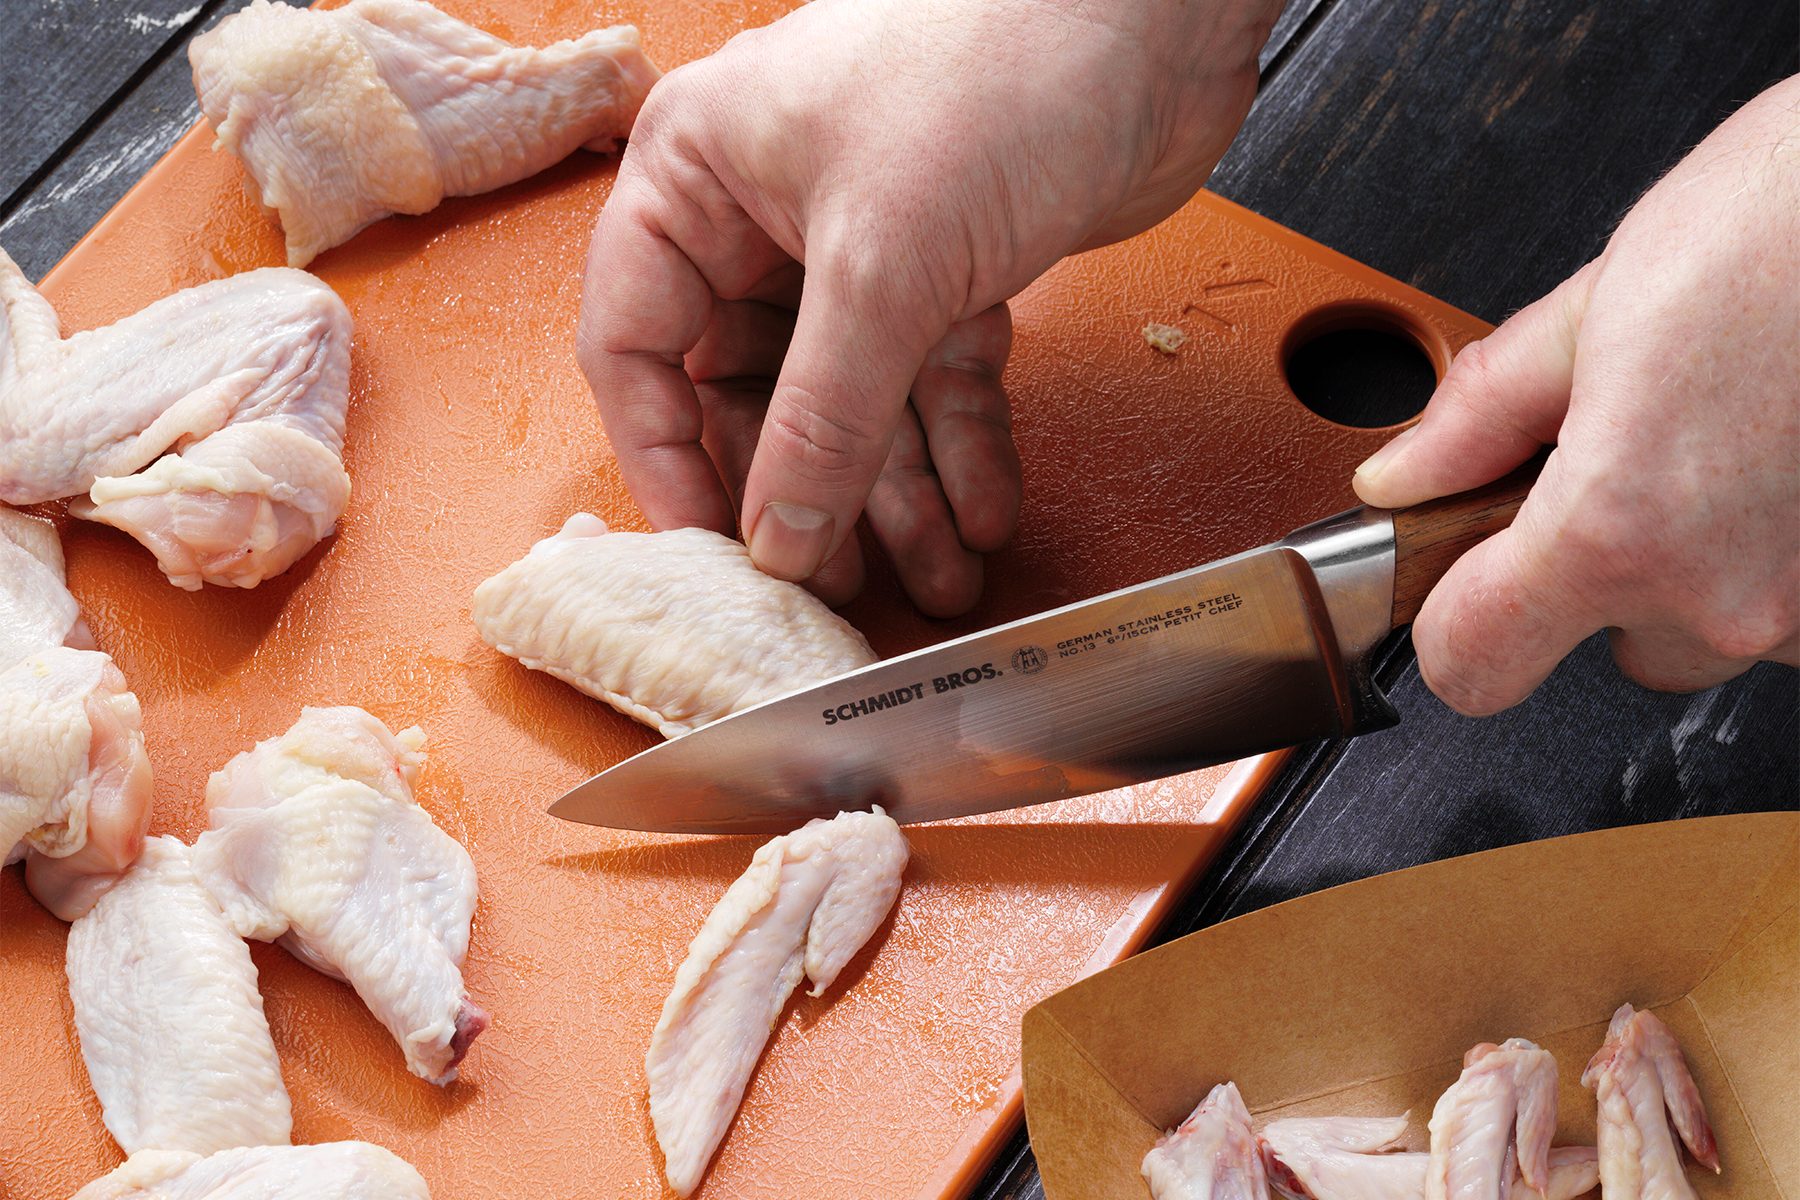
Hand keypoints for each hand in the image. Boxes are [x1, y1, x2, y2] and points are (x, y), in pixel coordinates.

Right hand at [578, 0, 1279, 614]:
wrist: (1158, 17)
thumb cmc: (998, 64)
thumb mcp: (882, 264)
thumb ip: (823, 415)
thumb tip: (776, 536)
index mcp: (697, 175)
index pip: (637, 345)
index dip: (668, 459)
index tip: (714, 549)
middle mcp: (766, 214)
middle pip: (755, 394)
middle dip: (807, 494)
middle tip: (838, 584)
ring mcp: (862, 245)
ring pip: (855, 403)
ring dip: (898, 496)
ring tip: (937, 576)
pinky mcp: (948, 270)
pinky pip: (935, 384)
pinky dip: (962, 451)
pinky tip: (984, 512)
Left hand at [1354, 75, 1799, 713]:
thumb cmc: (1787, 227)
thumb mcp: (1593, 308)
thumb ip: (1478, 417)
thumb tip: (1406, 474)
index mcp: (1615, 534)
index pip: (1473, 666)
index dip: (1452, 622)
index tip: (1462, 579)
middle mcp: (1721, 600)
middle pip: (1609, 645)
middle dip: (1603, 567)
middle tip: (1633, 458)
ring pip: (1714, 626)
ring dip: (1707, 558)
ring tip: (1729, 438)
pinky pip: (1794, 605)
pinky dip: (1782, 546)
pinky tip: (1785, 458)